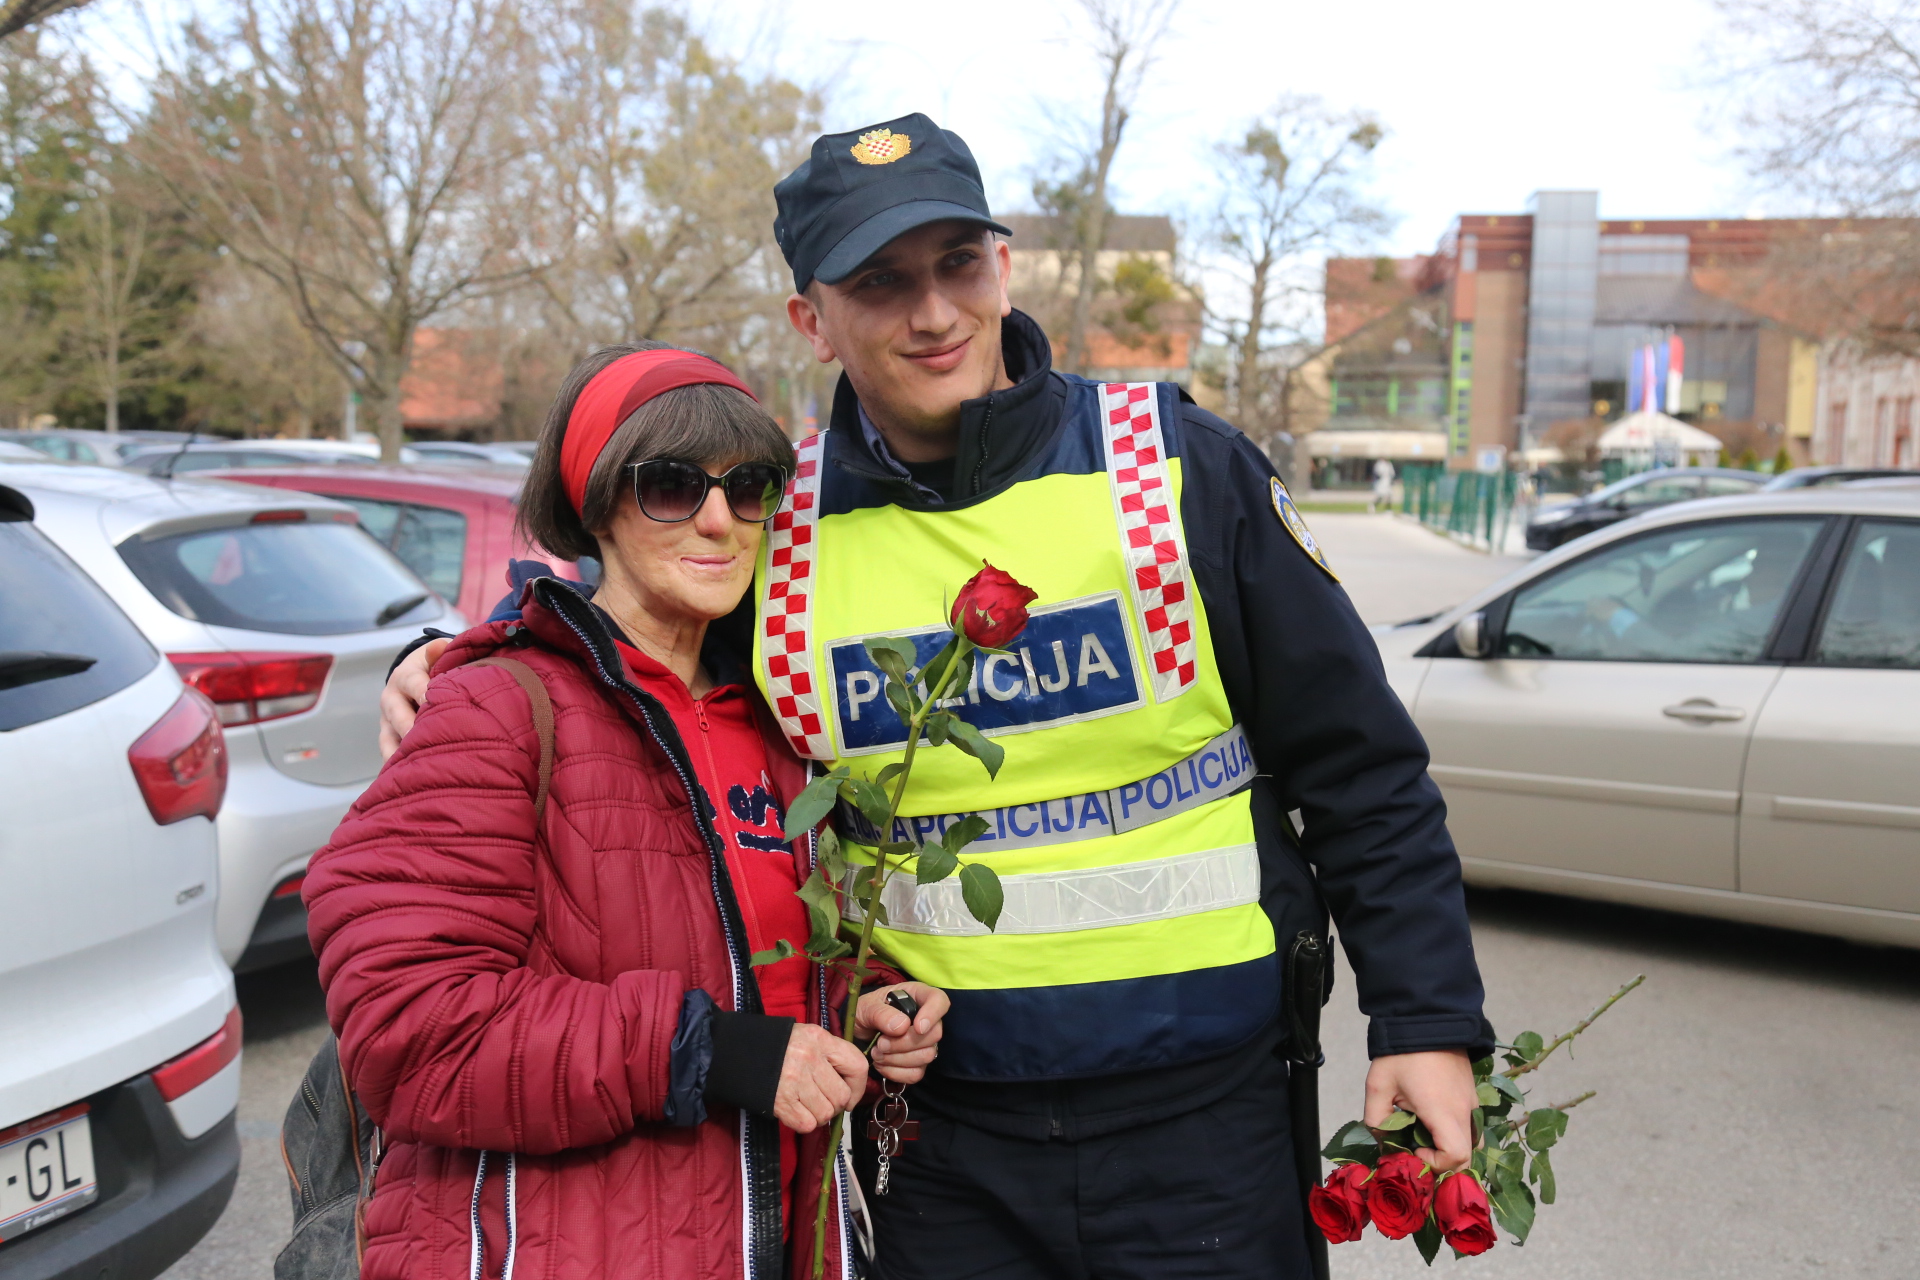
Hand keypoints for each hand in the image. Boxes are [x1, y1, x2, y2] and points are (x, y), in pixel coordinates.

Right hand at [378, 638, 447, 758]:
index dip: (428, 696)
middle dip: (414, 730)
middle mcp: (391, 698)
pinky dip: (398, 767)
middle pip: (399, 717)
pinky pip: (390, 755)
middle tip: (431, 743)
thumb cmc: (438, 666)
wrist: (420, 675)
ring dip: (403, 753)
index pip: (416, 686)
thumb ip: (443, 652)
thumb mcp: (440, 655)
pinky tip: (411, 783)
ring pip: (389, 740)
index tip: (438, 707)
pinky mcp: (389, 738)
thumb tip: (441, 645)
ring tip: (418, 769)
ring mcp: (387, 721)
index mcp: (405, 675)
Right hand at [772, 1023, 868, 1132]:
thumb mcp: (806, 1037)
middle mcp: (809, 1058)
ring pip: (826, 1113)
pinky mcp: (780, 1101)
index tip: (851, 1095)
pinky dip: (804, 1123)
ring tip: (806, 1104)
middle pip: (842, 1095)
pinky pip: (807, 1124)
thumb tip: (851, 1087)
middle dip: (836, 1104)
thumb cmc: (774, 1045)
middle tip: (822, 1100)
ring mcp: (794, 1080)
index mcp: (819, 1038)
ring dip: (819, 1115)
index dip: (859, 1087)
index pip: (857, 1066)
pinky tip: (796, 1111)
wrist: (733, 1050)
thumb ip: (830, 1055)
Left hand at [854, 982, 948, 1084]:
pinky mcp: (917, 1063)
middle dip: (905, 1043)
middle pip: (935, 1034)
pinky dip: (896, 1072)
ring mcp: (924, 1043)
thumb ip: (881, 1013)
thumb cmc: (865, 1012)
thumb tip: (902, 1026)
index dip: (933, 1014)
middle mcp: (926, 1019)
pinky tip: (882, 1065)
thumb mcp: (866, 1006)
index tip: (918, 1027)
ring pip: (927, 1056)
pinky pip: (916, 1073)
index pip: (939, 1001)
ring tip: (877, 1053)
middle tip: (881, 1044)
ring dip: (898, 1059)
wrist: (857, 1032)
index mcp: (917, 996)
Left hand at [1364, 1049, 1476, 1172]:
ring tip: (1424, 1133)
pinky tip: (1432, 1118)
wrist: (1426, 1019)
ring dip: (1450, 1147)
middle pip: (1467, 1156)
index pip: (1456, 1156)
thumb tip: (1386, 1144)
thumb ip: (1377, 1121)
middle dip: (1442, 1161)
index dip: (1436, 1163)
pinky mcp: (1472, 1094)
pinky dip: (1455, 1132)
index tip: (1415, 1149)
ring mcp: (1472, 1102)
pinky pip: (1470, 1125)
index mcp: (1443, 1112)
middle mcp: (1464, 1111)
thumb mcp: (1378, 1087)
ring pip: (1471, 1141)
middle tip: (1417, 1148)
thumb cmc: (1401, 1054)